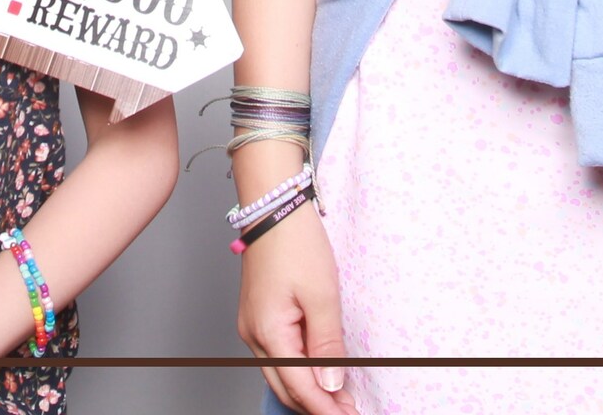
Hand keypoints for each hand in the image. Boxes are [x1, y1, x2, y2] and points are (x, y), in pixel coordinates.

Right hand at [236, 203, 353, 414]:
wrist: (274, 208)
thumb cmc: (296, 243)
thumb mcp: (322, 295)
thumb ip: (328, 344)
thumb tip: (332, 385)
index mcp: (268, 332)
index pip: (299, 387)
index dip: (325, 409)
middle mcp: (254, 336)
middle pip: (285, 388)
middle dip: (316, 406)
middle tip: (349, 412)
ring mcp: (253, 327)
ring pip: (280, 375)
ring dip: (309, 391)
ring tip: (341, 398)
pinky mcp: (259, 317)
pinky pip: (278, 357)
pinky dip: (300, 371)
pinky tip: (320, 372)